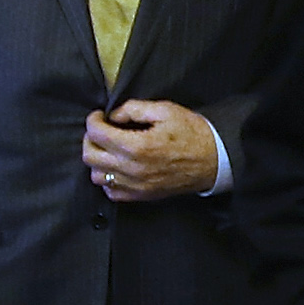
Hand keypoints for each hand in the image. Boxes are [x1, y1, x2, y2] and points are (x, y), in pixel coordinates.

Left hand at [82, 99, 219, 200]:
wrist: (214, 160)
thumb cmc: (192, 133)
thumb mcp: (165, 110)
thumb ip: (134, 109)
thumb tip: (115, 115)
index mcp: (137, 145)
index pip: (97, 133)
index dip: (93, 120)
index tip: (99, 115)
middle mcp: (132, 169)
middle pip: (90, 156)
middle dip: (90, 139)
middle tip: (101, 130)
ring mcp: (136, 185)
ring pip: (97, 176)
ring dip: (98, 160)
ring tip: (109, 149)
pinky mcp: (142, 196)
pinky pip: (112, 192)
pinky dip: (109, 180)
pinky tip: (118, 167)